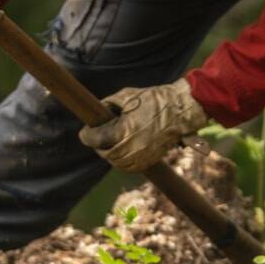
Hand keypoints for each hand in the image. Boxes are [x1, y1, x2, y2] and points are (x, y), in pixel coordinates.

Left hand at [80, 78, 209, 171]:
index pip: (97, 139)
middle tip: (95, 137)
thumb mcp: (126, 96)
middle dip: (98, 145)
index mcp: (126, 130)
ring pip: (117, 163)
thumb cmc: (154, 99)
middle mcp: (133, 146)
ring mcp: (142, 156)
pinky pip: (129, 167)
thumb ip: (107, 106)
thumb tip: (94, 113)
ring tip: (108, 143)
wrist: (180, 110)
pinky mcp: (149, 160)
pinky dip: (121, 161)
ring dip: (109, 154)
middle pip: (106, 153)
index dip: (87, 135)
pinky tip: (120, 151)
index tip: (84, 132)